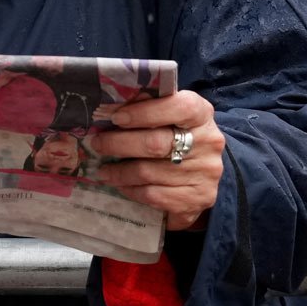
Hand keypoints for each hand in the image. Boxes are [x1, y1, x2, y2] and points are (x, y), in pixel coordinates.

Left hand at [88, 90, 224, 229]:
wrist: (203, 171)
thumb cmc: (179, 135)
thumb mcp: (172, 116)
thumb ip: (149, 108)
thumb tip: (113, 107)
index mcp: (202, 113)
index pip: (178, 107)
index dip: (144, 112)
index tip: (116, 118)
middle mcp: (208, 142)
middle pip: (156, 143)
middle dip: (119, 144)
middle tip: (98, 144)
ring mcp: (205, 172)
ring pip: (150, 172)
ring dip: (120, 172)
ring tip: (103, 170)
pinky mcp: (199, 198)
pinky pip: (155, 195)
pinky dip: (132, 190)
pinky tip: (121, 185)